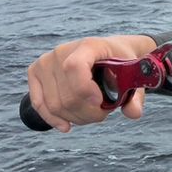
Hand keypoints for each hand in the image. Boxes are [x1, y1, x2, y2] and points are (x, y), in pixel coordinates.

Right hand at [27, 35, 157, 131]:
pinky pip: (39, 103)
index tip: (100, 102)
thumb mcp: (134, 74)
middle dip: (88, 112)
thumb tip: (134, 113)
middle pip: (67, 94)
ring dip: (75, 117)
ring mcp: (46, 62)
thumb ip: (136, 94)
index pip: (74, 67)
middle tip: (103, 113)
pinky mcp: (35, 73)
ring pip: (55, 104)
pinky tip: (66, 126)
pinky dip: (53, 118)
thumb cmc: (123, 62)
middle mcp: (62, 51)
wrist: (111, 50)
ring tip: (92, 114)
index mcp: (89, 45)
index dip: (84, 89)